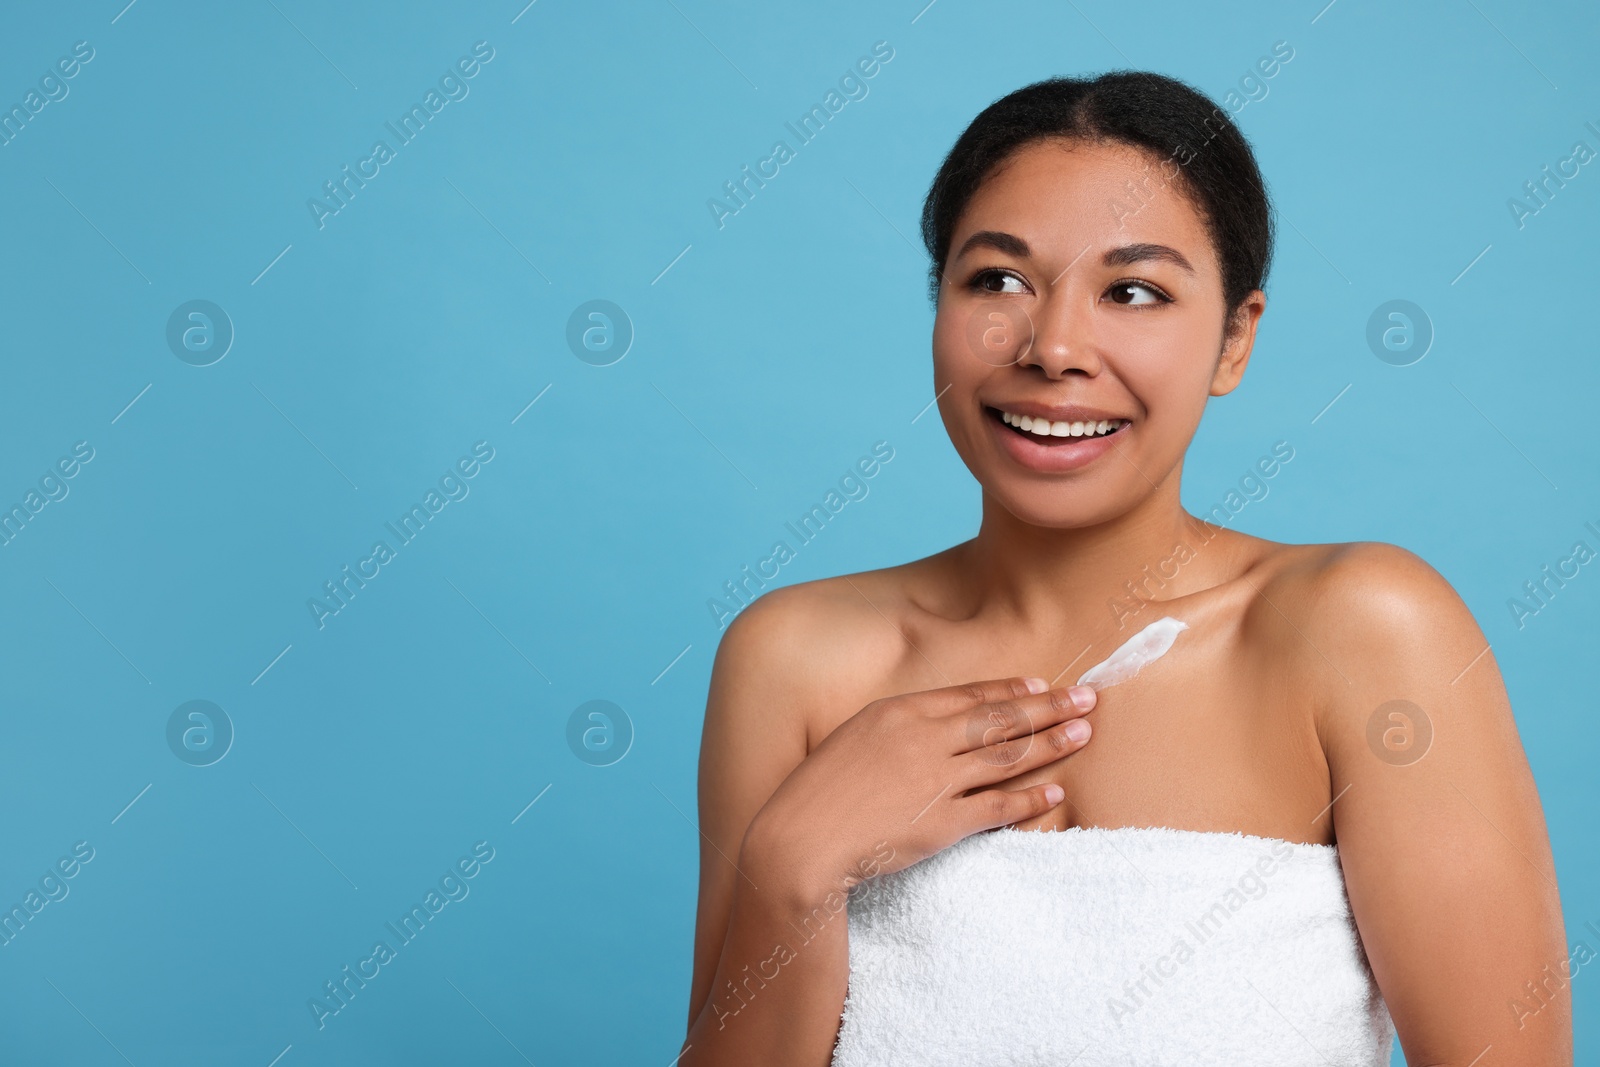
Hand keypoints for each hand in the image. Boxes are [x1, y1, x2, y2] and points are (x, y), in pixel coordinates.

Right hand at [742, 675, 1095, 895]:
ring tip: (1084, 734)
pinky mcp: (944, 822)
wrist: (802, 838)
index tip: (1040, 684)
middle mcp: (925, 739)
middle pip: (1000, 719)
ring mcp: (937, 780)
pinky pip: (999, 807)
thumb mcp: (853, 739)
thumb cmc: (818, 792)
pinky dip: (1031, 799)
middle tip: (1087, 698)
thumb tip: (930, 726)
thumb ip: (896, 729)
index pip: (969, 695)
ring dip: (1052, 744)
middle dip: (1049, 707)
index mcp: (900, 712)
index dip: (1010, 690)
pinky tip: (1057, 791)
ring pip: (1008, 756)